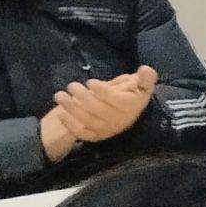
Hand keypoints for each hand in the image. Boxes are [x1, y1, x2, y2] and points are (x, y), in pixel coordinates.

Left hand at [41, 66, 158, 157]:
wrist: (123, 114)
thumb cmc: (130, 95)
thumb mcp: (140, 85)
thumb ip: (145, 78)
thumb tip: (145, 69)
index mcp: (133, 106)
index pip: (118, 100)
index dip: (103, 91)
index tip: (90, 82)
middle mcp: (122, 120)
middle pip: (101, 110)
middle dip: (84, 97)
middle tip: (72, 85)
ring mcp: (108, 130)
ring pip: (89, 121)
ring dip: (72, 108)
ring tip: (60, 95)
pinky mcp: (97, 137)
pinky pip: (83, 133)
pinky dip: (71, 125)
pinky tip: (61, 114)